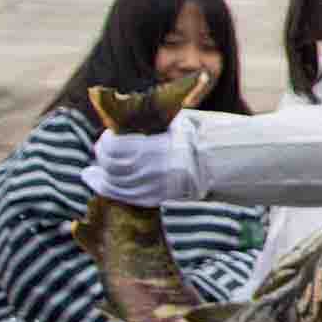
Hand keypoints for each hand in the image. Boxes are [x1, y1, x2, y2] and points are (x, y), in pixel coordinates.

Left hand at [84, 119, 201, 205]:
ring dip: (101, 181)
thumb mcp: (183, 121)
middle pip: (113, 169)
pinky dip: (115, 193)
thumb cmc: (209, 136)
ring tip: (91, 175)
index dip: (106, 143)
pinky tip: (106, 187)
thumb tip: (131, 123)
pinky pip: (130, 199)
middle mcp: (154, 169)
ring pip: (117, 187)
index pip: (115, 148)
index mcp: (158, 147)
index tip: (106, 137)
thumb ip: (156, 124)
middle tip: (97, 155)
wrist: (229, 162)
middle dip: (101, 161)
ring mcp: (158, 187)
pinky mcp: (162, 198)